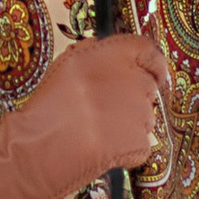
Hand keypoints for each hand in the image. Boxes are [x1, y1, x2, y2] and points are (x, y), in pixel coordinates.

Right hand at [0, 36, 169, 198]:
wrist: (43, 147)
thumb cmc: (48, 105)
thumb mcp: (67, 65)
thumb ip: (94, 55)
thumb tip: (108, 55)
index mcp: (114, 55)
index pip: (148, 50)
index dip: (153, 61)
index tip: (155, 70)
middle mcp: (134, 81)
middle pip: (146, 85)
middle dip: (132, 96)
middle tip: (106, 109)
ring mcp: (141, 114)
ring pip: (144, 116)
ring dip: (128, 122)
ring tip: (97, 130)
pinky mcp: (141, 143)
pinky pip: (139, 144)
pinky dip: (125, 148)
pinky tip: (101, 148)